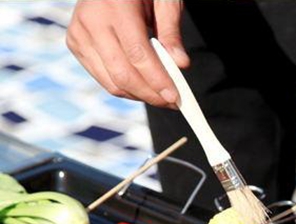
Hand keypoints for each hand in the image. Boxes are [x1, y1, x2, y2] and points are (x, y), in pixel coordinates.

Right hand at [67, 0, 187, 106]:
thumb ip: (171, 31)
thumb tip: (181, 65)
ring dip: (139, 96)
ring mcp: (78, 34)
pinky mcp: (75, 44)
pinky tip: (144, 87)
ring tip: (161, 96)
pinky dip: (125, 88)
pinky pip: (103, 78)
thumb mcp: (164, 0)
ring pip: (111, 82)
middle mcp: (90, 21)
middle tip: (173, 102)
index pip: (137, 55)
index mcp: (113, 6)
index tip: (176, 98)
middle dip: (150, 94)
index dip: (157, 81)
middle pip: (122, 74)